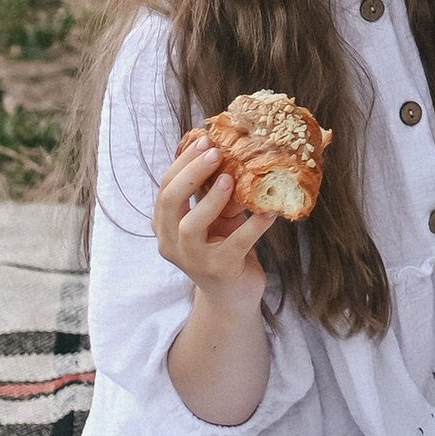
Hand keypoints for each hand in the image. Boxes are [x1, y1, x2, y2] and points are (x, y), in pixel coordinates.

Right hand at [155, 138, 276, 292]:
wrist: (233, 295)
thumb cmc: (223, 247)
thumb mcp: (216, 216)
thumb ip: (215, 191)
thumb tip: (230, 151)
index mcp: (165, 226)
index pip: (165, 188)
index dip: (183, 162)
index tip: (204, 140)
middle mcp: (172, 243)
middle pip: (169, 202)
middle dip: (192, 173)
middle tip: (216, 152)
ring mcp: (193, 260)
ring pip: (190, 225)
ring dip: (210, 198)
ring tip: (231, 178)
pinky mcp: (220, 271)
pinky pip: (236, 243)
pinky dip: (254, 224)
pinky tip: (269, 210)